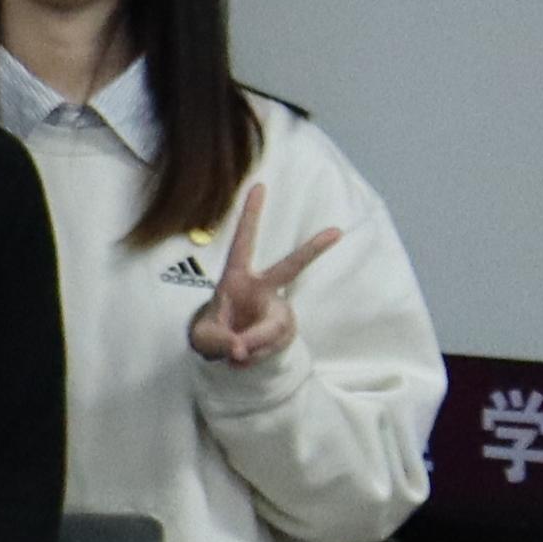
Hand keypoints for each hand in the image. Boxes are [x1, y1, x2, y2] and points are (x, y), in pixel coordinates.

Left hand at [193, 224, 344, 369]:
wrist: (228, 351)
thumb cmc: (212, 333)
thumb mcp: (205, 338)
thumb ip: (219, 341)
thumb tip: (241, 348)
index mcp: (236, 278)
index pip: (243, 242)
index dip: (249, 215)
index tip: (259, 184)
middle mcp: (262, 289)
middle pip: (290, 268)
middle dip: (312, 250)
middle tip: (337, 230)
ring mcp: (278, 310)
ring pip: (274, 329)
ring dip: (253, 346)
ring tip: (236, 352)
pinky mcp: (286, 330)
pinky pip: (273, 347)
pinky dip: (256, 357)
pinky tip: (245, 357)